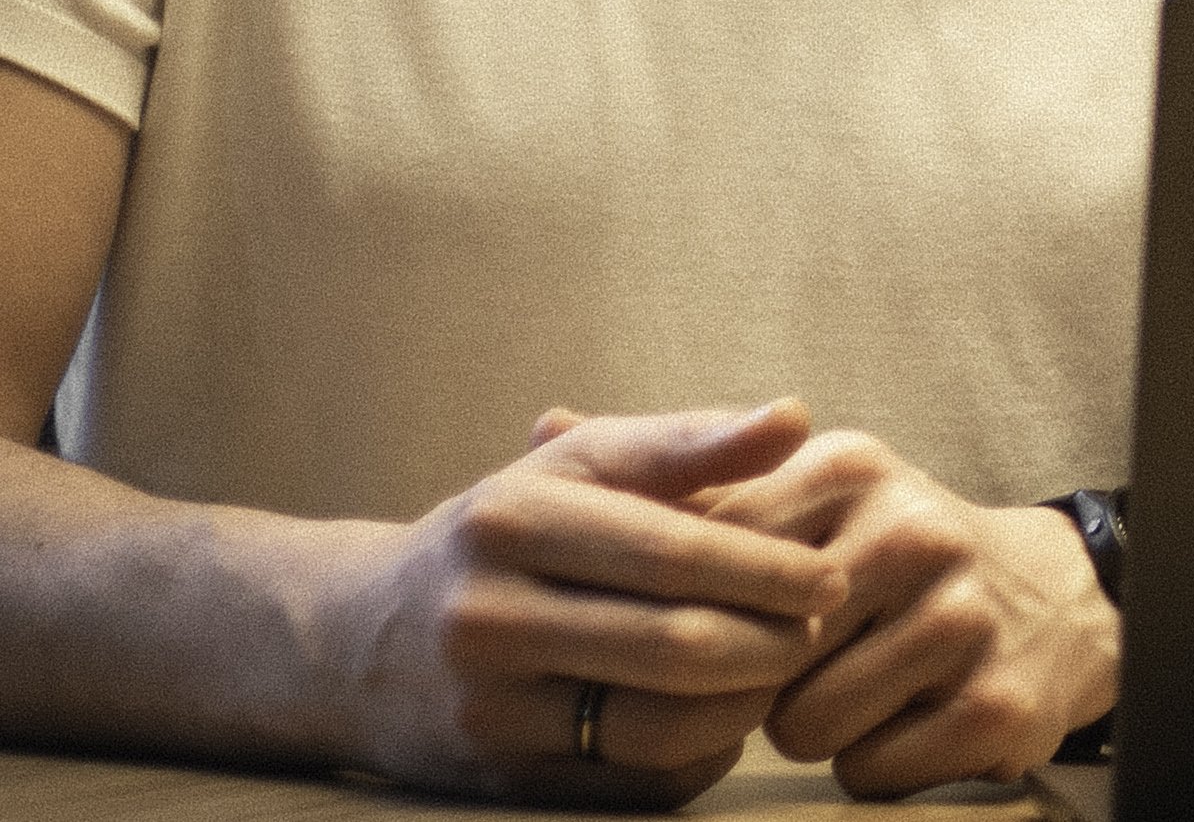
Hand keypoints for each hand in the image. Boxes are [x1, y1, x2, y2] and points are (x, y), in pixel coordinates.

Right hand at [324, 398, 844, 809]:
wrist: (358, 636)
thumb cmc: (506, 530)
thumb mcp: (578, 466)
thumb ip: (686, 443)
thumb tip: (795, 418)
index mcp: (516, 516)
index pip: (669, 548)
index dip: (764, 566)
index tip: (831, 571)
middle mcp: (491, 611)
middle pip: (671, 642)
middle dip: (769, 638)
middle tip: (825, 623)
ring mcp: (488, 705)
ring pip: (656, 721)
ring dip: (744, 702)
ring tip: (786, 667)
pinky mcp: (496, 779)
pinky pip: (630, 780)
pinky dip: (698, 753)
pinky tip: (728, 718)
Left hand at [702, 432, 1119, 796]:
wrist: (1051, 596)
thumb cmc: (897, 552)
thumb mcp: (818, 491)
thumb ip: (705, 492)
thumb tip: (552, 434)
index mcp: (848, 467)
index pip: (717, 552)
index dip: (688, 612)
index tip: (683, 635)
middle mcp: (909, 531)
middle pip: (754, 654)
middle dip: (754, 680)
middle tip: (793, 664)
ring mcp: (959, 618)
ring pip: (805, 727)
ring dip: (814, 728)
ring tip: (856, 685)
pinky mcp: (994, 705)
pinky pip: (868, 771)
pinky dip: (871, 763)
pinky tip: (905, 719)